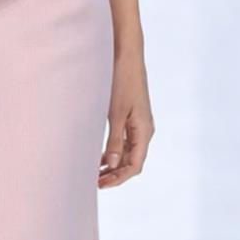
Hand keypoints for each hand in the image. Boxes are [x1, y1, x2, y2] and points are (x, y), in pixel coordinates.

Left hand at [98, 51, 154, 187]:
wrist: (126, 54)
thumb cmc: (121, 80)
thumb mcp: (115, 112)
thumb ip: (114, 140)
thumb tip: (113, 165)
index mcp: (144, 130)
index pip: (135, 165)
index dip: (118, 178)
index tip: (100, 184)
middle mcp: (144, 129)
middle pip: (132, 161)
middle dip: (115, 174)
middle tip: (94, 182)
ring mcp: (138, 122)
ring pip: (128, 151)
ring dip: (113, 163)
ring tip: (95, 172)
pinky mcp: (131, 114)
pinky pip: (124, 139)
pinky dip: (113, 150)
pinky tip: (100, 154)